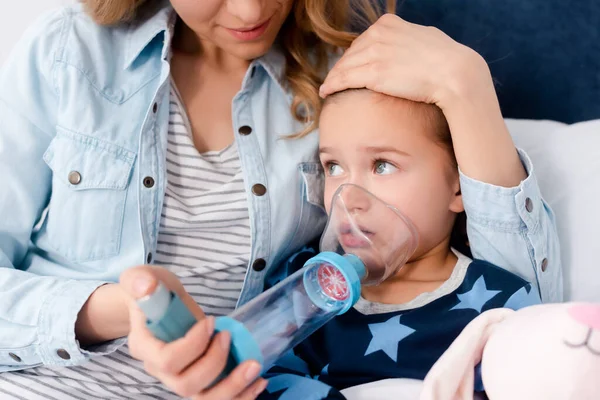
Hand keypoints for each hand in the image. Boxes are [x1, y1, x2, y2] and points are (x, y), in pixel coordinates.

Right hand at [120, 266, 267, 398]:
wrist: (158, 303)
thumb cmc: (154, 290)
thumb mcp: (146, 277)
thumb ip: (140, 280)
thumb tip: (144, 287)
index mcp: (144, 347)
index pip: (167, 360)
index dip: (193, 345)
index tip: (211, 320)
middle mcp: (159, 371)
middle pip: (185, 385)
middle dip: (215, 363)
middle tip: (228, 336)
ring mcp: (179, 379)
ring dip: (232, 387)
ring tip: (254, 367)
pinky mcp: (199, 382)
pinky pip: (217, 399)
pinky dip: (241, 395)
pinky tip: (259, 381)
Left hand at [319, 14, 491, 109]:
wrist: (455, 74)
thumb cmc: (446, 59)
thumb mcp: (426, 37)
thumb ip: (409, 38)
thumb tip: (408, 41)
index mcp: (389, 23)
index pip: (363, 40)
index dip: (355, 56)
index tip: (350, 67)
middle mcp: (379, 34)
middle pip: (351, 53)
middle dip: (342, 67)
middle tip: (334, 80)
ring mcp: (375, 53)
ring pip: (345, 66)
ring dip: (333, 78)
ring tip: (327, 87)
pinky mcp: (373, 73)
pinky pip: (344, 78)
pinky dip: (332, 85)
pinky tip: (326, 91)